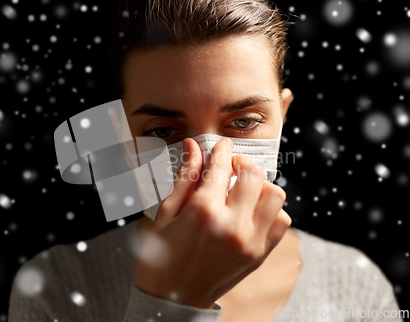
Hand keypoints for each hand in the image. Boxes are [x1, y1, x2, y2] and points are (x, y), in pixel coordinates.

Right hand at [134, 137, 290, 308]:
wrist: (172, 299)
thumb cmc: (163, 256)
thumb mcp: (166, 213)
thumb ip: (186, 177)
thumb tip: (193, 148)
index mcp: (203, 212)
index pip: (221, 167)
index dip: (221, 150)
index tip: (221, 146)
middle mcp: (231, 225)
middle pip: (253, 175)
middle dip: (242, 162)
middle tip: (231, 166)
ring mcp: (249, 241)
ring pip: (274, 196)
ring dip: (260, 186)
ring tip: (243, 190)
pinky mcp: (259, 255)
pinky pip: (281, 222)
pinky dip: (271, 211)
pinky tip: (252, 211)